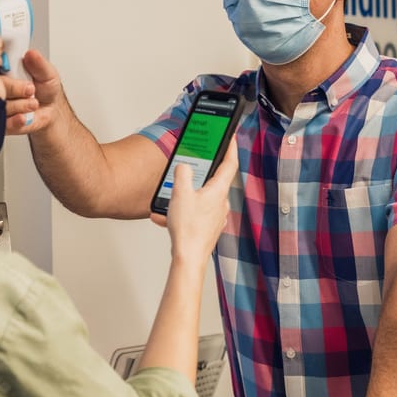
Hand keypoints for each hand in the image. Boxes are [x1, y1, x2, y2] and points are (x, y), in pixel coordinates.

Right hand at [3, 49, 62, 133]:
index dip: (2, 68)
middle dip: (14, 89)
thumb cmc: (45, 88)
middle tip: (31, 90)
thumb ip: (39, 64)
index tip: (16, 72)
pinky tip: (24, 117)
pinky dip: (16, 120)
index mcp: (3, 70)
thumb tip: (31, 53)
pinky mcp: (1, 122)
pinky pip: (3, 123)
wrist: (50, 109)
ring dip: (20, 105)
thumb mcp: (47, 73)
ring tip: (34, 103)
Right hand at [156, 139, 237, 262]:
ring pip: (201, 198)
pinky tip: (165, 216)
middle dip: (200, 173)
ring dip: (185, 195)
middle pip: (213, 180)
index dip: (230, 149)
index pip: (229, 164)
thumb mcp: (180, 193)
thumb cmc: (188, 229)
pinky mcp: (208, 227)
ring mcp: (215, 216)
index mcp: (218, 191)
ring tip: (169, 199)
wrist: (189, 258)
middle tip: (192, 164)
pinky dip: (181, 211)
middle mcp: (221, 203)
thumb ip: (182, 174)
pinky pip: (194, 213)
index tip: (231, 138)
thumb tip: (184, 166)